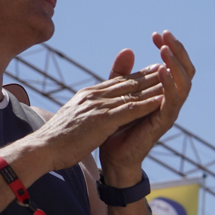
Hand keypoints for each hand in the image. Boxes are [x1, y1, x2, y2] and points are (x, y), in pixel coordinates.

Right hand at [29, 68, 163, 171]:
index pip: (117, 82)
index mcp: (88, 95)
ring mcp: (98, 106)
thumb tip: (92, 107)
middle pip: (127, 82)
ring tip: (171, 79)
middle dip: (149, 74)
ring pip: (131, 93)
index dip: (137, 75)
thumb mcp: (74, 118)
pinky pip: (129, 110)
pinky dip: (146, 104)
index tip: (153, 68)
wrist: (43, 149)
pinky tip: (161, 101)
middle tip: (169, 65)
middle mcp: (94, 96)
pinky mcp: (101, 120)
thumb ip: (86, 108)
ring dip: (153, 86)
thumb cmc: (57, 139)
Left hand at [98, 31, 195, 183]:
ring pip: (184, 84)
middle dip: (178, 51)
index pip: (174, 66)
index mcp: (162, 93)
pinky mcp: (163, 123)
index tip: (156, 34)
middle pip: (186, 71)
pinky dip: (169, 85)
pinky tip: (161, 70)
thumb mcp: (119, 94)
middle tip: (165, 35)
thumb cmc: (117, 128)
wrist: (113, 156)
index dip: (169, 48)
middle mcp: (170, 101)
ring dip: (176, 64)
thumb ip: (124, 74)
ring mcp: (169, 112)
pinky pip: (172, 101)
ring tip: (165, 49)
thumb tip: (128, 50)